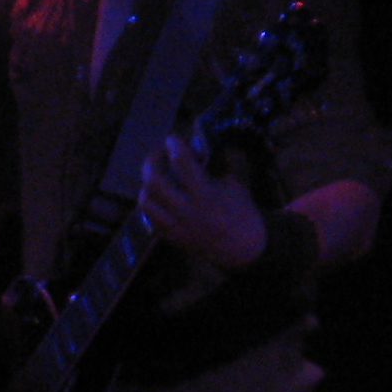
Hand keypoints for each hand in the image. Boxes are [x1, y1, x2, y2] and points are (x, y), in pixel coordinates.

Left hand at [140, 135, 268, 271]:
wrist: (245, 252)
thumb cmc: (246, 217)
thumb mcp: (237, 188)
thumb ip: (216, 170)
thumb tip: (200, 155)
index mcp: (206, 195)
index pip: (182, 163)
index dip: (174, 145)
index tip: (174, 138)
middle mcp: (186, 210)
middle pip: (154, 180)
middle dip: (153, 160)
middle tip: (160, 154)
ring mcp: (175, 225)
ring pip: (145, 200)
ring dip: (148, 184)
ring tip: (157, 178)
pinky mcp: (170, 237)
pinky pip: (149, 218)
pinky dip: (151, 204)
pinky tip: (159, 199)